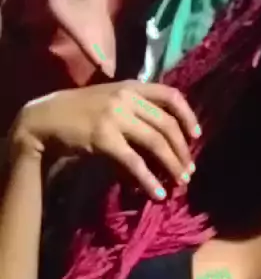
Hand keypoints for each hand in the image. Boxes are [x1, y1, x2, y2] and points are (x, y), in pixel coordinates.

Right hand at [9, 82, 201, 200]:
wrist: (46, 117)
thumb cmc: (80, 109)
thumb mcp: (111, 97)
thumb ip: (135, 107)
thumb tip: (162, 134)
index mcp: (132, 86)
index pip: (171, 94)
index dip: (188, 115)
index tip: (196, 135)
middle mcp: (127, 98)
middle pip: (167, 124)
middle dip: (182, 149)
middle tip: (190, 169)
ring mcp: (115, 117)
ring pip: (155, 142)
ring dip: (171, 165)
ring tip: (180, 181)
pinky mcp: (104, 138)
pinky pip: (134, 161)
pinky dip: (148, 180)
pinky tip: (156, 193)